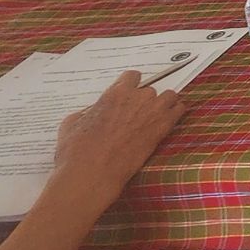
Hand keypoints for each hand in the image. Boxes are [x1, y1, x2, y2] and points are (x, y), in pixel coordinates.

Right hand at [47, 71, 185, 208]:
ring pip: (169, 96)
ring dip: (164, 104)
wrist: (92, 174)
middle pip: (150, 89)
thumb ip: (88, 112)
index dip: (131, 86)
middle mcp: (137, 98)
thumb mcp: (71, 124)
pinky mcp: (163, 128)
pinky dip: (175, 114)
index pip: (132, 76)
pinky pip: (178, 111)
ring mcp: (152, 112)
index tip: (130, 94)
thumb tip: (92, 113)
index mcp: (115, 94)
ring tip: (156, 116)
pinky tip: (168, 122)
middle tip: (139, 114)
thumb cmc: (76, 151)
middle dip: (145, 100)